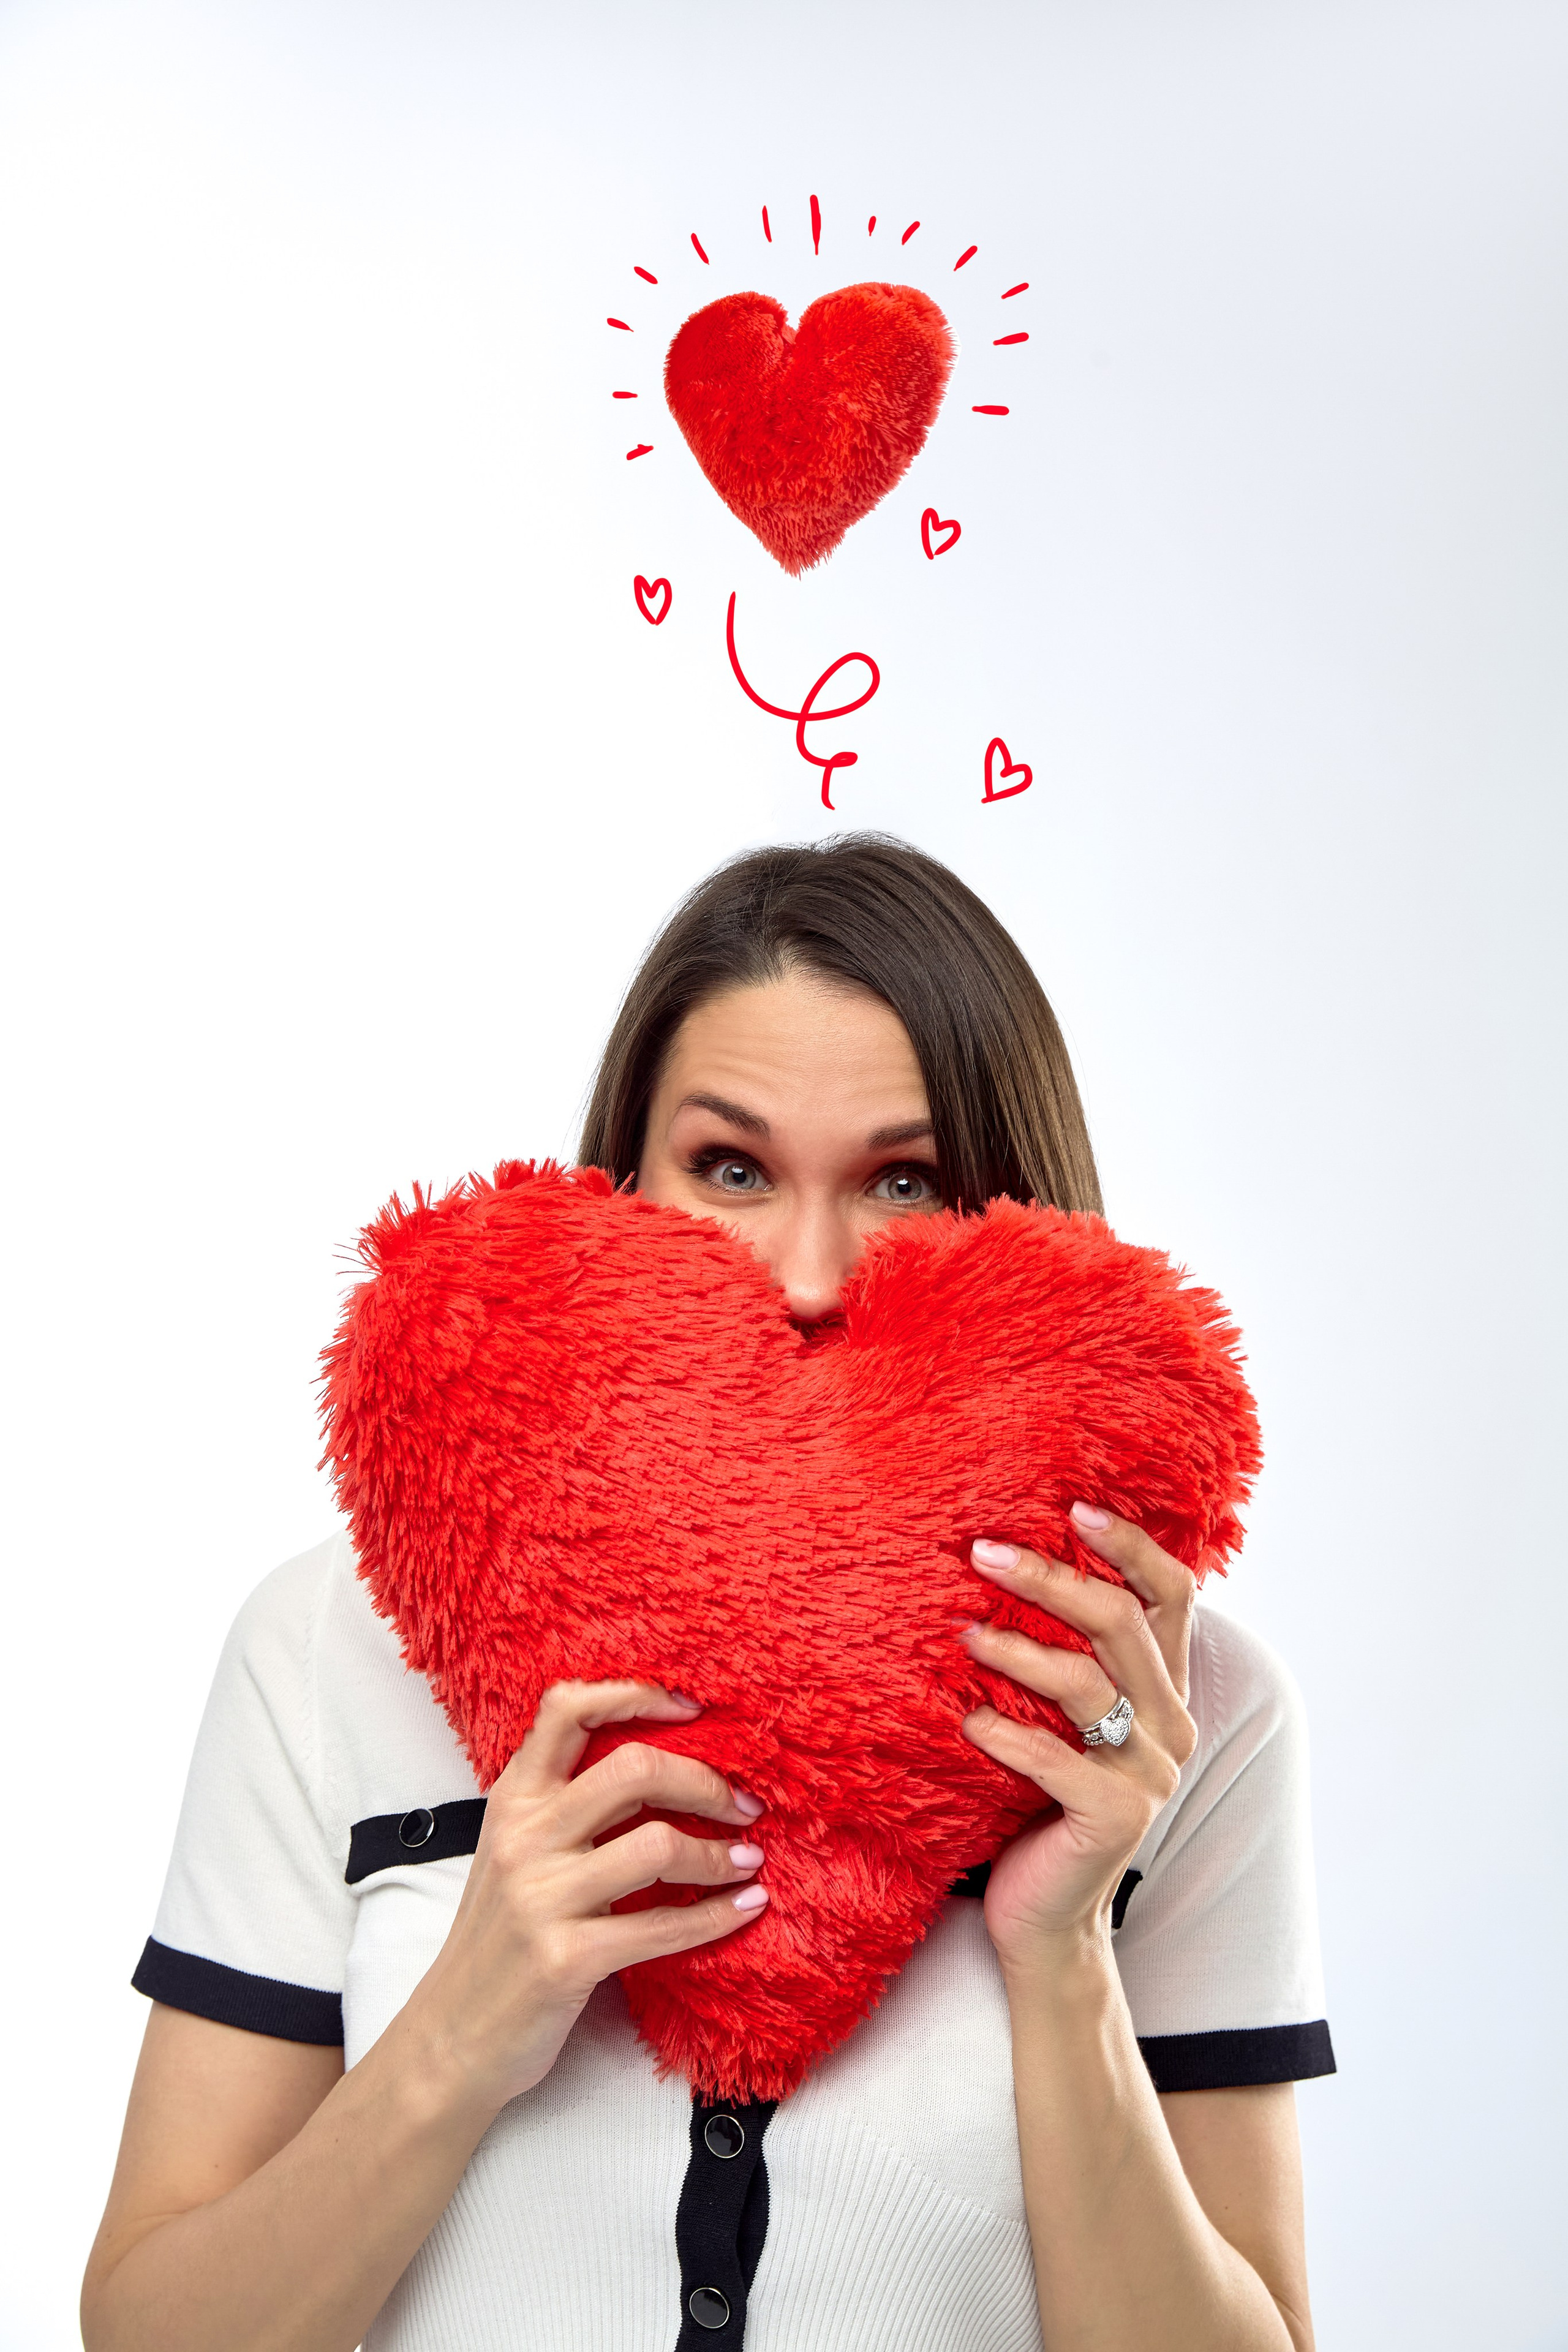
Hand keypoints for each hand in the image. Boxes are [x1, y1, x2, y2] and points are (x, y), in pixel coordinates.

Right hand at [401, 1679, 767, 2116]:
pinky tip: (745, 1908)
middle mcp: (523, 1837)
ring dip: (719, 1853)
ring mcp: (541, 1898)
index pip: (567, 1709)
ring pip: (657, 1845)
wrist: (451, 2037)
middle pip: (633, 1769)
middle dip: (704, 1781)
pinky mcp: (565, 1959)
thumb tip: (659, 1762)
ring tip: (747, 1860)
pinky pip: (663, 1927)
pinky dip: (717, 1915)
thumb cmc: (498, 1938)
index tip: (691, 1708)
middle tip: (743, 1805)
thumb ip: (564, 1804)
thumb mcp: (514, 1852)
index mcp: (512, 1800)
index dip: (634, 1695)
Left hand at [958, 1506, 1198, 1974]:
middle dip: (1052, 1580)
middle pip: (1121, 1624)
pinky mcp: (1117, 1816)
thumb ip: (1064, 1656)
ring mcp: (1150, 1773)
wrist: (1048, 1916)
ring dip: (1018, 1651)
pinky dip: (1005, 1733)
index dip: (1131, 1546)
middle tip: (985, 1555)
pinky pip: (1055, 1758)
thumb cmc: (1040, 1801)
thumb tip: (1007, 1567)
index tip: (1075, 1508)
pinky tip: (966, 1722)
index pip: (1173, 1595)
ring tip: (964, 1636)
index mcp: (1165, 1690)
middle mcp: (1171, 1725)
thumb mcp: (1062, 1719)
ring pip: (1086, 1683)